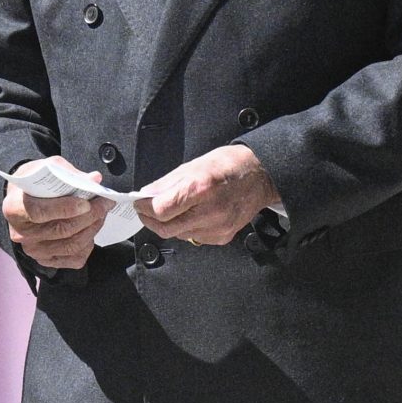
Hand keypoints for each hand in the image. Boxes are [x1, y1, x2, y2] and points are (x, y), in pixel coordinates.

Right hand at [3, 167, 107, 272]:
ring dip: (93, 228)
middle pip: (61, 230)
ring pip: (71, 245)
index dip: (65, 208)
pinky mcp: (47, 260)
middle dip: (90, 215)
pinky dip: (88, 244)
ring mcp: (34, 250)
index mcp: (14, 209)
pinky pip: (75, 258)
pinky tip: (90, 229)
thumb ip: (69, 173)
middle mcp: (21, 234)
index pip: (39, 212)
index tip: (86, 202)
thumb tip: (94, 179)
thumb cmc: (35, 183)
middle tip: (105, 202)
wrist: (23, 201)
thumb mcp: (45, 169)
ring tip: (102, 213)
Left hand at [136, 144, 279, 245]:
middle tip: (146, 210)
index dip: (145, 208)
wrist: (262, 176)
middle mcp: (210, 212)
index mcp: (201, 188)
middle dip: (151, 220)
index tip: (139, 203)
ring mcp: (217, 228)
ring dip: (169, 224)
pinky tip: (193, 215)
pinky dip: (186, 228)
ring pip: (178, 235)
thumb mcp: (194, 165)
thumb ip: (167, 183)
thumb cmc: (230, 165)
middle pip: (166, 229)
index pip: (161, 210)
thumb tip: (146, 194)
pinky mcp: (222, 237)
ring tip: (172, 209)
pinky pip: (193, 237)